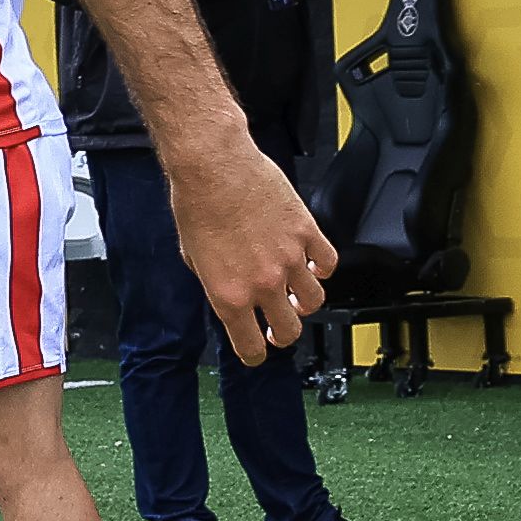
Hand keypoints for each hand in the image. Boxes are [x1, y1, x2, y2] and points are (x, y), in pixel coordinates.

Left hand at [159, 114, 337, 360]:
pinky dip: (323, 269)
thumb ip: (216, 284)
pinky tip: (313, 265)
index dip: (254, 353)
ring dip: (305, 304)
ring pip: (314, 301)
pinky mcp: (306, 232)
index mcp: (229, 296)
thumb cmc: (197, 205)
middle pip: (288, 330)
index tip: (256, 350)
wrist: (213, 166)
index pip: (250, 346)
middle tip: (278, 327)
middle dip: (282, 334)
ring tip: (296, 296)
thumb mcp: (193, 259)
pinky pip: (327, 262)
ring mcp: (289, 259)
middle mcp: (263, 284)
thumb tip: (230, 294)